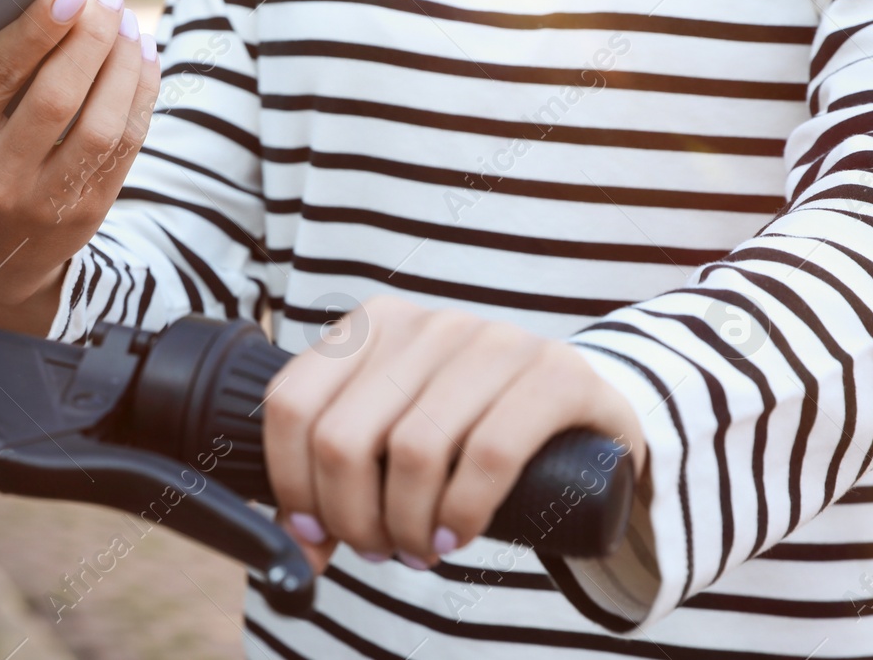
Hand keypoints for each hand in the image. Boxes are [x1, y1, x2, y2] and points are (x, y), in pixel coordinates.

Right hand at [0, 0, 159, 333]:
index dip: (36, 32)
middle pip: (57, 97)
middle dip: (90, 37)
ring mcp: (47, 197)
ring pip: (101, 122)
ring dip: (123, 64)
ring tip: (126, 20)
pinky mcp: (88, 208)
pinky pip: (125, 144)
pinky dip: (141, 94)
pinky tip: (140, 56)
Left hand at [263, 296, 646, 571]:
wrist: (583, 409)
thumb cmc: (470, 429)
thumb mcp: (395, 437)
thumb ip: (337, 478)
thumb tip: (289, 549)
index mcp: (373, 325)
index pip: (291, 404)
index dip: (290, 482)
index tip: (313, 532)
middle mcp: (428, 323)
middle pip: (344, 437)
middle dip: (350, 517)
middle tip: (377, 549)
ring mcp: (494, 341)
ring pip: (413, 450)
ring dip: (406, 525)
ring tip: (418, 550)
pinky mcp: (556, 375)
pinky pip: (490, 453)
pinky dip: (462, 511)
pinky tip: (456, 536)